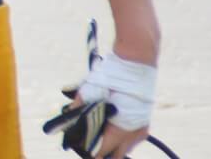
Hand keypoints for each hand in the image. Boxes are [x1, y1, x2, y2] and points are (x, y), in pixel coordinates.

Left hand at [43, 21, 156, 157]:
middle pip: (114, 156)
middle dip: (99, 151)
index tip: (77, 144)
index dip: (87, 150)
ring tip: (95, 133)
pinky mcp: (144, 124)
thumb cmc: (112, 76)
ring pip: (123, 149)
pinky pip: (130, 140)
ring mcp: (141, 130)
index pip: (101, 152)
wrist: (136, 62)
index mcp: (121, 129)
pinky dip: (119, 138)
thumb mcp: (90, 91)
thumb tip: (66, 120)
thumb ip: (77, 108)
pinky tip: (107, 128)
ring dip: (110, 145)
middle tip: (86, 142)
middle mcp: (134, 134)